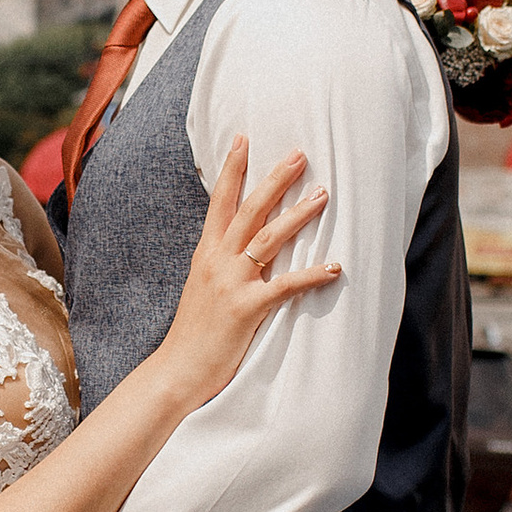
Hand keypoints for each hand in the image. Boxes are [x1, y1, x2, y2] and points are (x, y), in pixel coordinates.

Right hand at [152, 138, 339, 409]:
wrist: (176, 371)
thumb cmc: (193, 334)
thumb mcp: (201, 288)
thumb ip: (220, 264)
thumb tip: (243, 248)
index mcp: (205, 254)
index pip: (220, 202)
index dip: (231, 170)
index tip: (244, 140)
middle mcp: (217, 262)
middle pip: (249, 210)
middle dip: (275, 179)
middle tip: (300, 155)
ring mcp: (231, 283)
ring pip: (268, 238)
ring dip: (298, 215)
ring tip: (323, 195)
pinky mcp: (247, 309)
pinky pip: (285, 286)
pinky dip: (312, 275)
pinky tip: (334, 267)